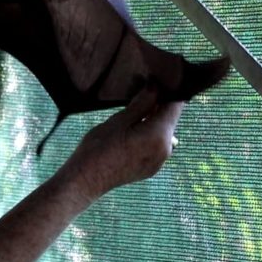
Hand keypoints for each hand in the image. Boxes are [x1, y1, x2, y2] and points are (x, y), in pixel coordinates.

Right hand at [59, 85, 182, 201]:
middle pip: (169, 119)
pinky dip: (147, 136)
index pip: (175, 105)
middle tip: (137, 95)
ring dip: (151, 122)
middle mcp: (166, 149)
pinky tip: (128, 136)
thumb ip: (141, 104)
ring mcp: (160, 161)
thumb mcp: (118, 121)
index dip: (167, 90)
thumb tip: (156, 87)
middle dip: (157, 106)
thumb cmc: (98, 149)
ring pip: (162, 132)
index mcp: (159, 135)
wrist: (86, 180)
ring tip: (129, 118)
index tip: (155, 81)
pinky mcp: (152, 168)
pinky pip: (156, 145)